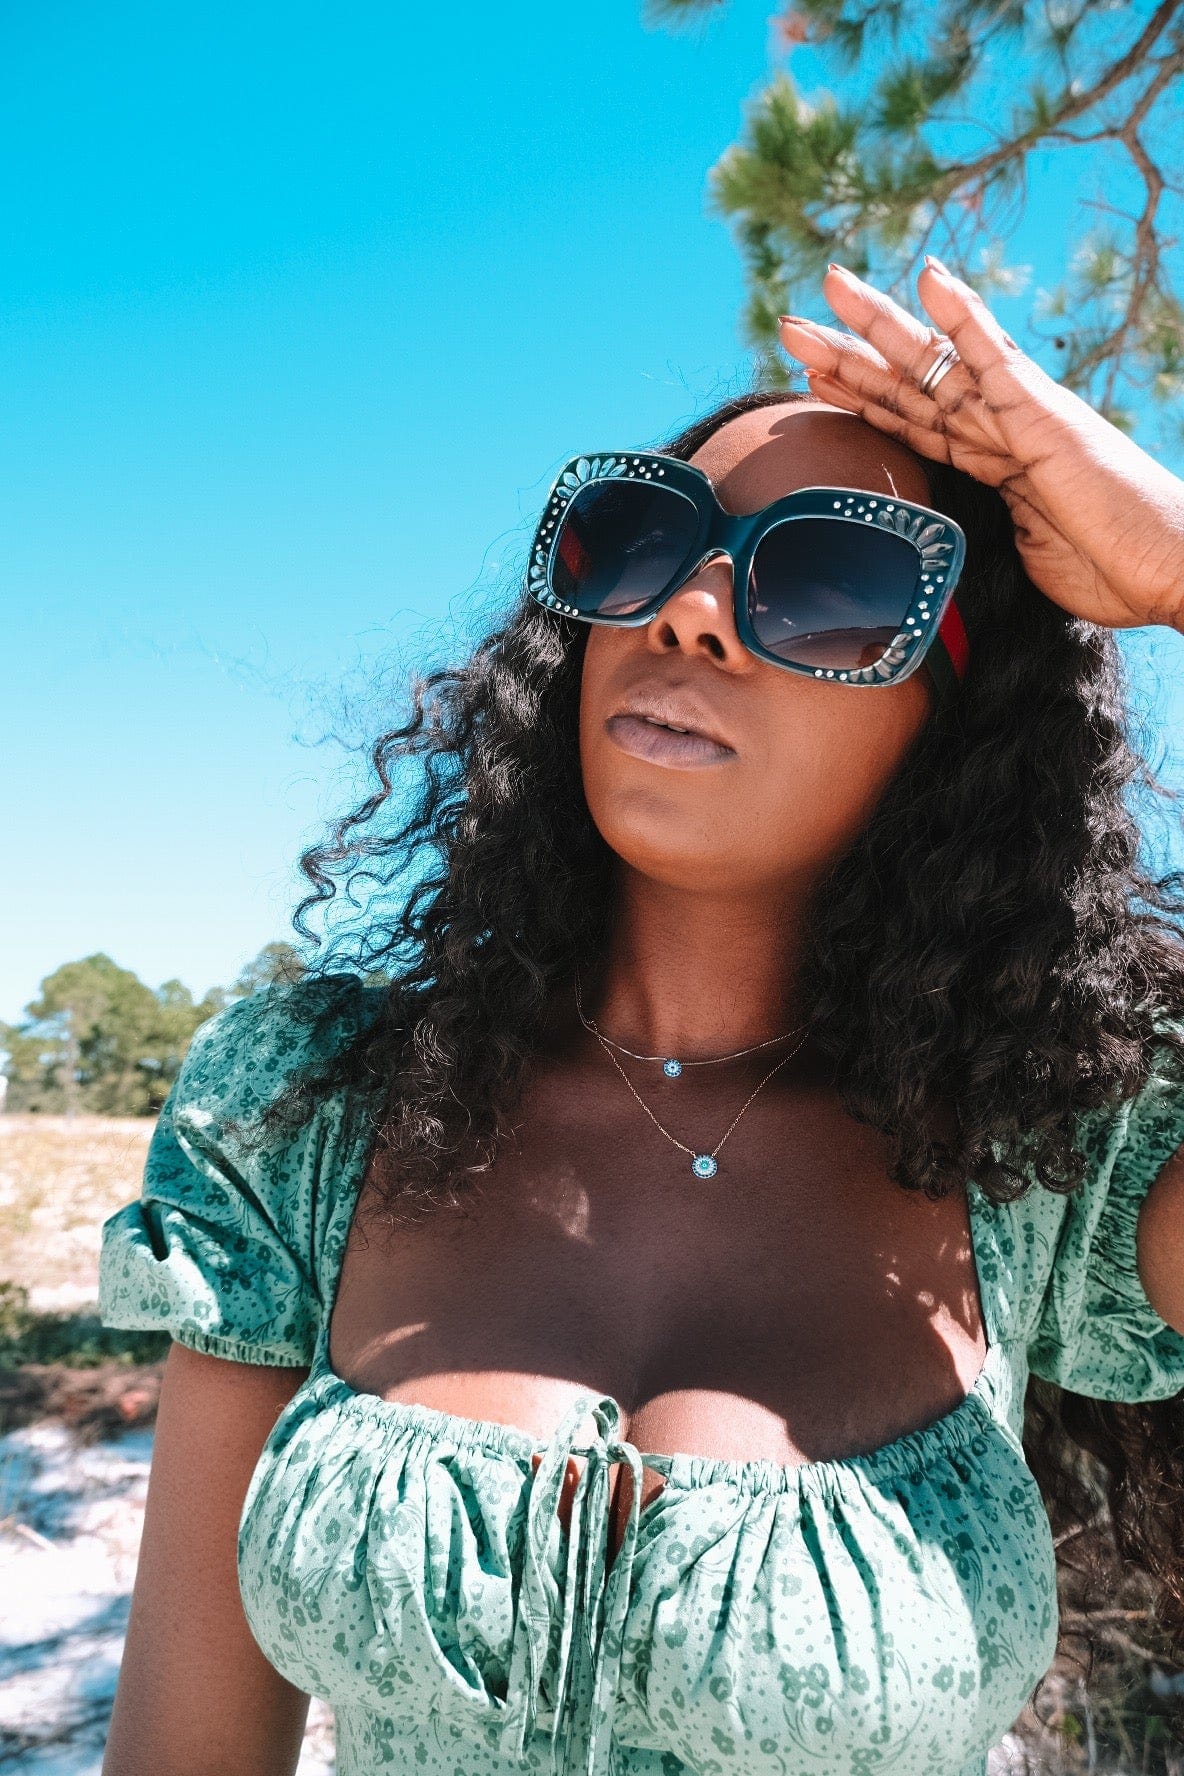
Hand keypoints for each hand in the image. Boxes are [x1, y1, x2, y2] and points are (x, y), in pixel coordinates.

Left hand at [777, 261, 1183, 631]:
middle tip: (791, 320)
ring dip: (878, 326)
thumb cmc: (1115, 573)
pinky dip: (959, 316)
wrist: (1172, 568)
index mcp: (996, 464)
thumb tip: (942, 565)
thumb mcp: (1020, 563)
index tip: (811, 377)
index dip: (861, 397)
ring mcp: (1021, 416)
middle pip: (909, 382)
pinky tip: (926, 277)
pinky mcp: (1043, 416)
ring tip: (830, 284)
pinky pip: (992, 359)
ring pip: (933, 364)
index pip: (913, 421)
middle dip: (849, 351)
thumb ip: (980, 545)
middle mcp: (1002, 427)